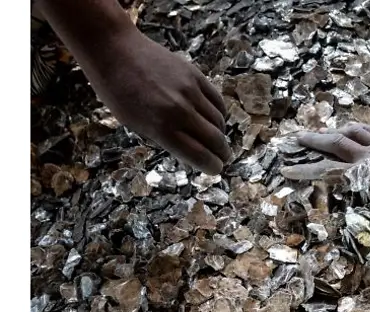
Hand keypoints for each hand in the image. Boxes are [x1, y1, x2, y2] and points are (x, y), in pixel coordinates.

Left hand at [79, 29, 229, 174]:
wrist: (115, 51)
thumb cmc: (117, 92)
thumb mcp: (135, 125)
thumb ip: (164, 138)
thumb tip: (190, 149)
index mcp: (162, 128)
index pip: (199, 155)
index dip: (212, 166)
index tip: (216, 169)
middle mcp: (180, 111)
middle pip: (215, 140)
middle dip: (222, 153)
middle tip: (223, 157)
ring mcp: (190, 91)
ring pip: (219, 121)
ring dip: (220, 133)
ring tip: (217, 138)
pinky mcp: (195, 75)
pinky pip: (217, 101)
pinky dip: (219, 113)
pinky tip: (215, 118)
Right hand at [280, 124, 369, 220]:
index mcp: (364, 173)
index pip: (330, 171)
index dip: (307, 171)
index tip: (287, 169)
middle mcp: (367, 156)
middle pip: (335, 143)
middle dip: (312, 141)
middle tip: (293, 139)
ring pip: (350, 132)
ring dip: (333, 131)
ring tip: (318, 132)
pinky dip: (361, 129)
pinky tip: (356, 130)